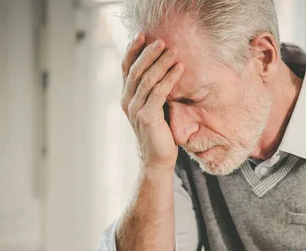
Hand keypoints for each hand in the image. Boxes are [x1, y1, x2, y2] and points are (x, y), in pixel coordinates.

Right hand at [121, 34, 183, 168]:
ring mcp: (136, 110)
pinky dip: (169, 78)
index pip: (126, 68)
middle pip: (136, 70)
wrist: (158, 160)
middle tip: (162, 41)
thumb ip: (152, 91)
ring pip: (147, 79)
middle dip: (149, 53)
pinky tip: (179, 69)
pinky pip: (158, 92)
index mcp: (127, 97)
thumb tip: (162, 69)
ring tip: (174, 52)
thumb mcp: (153, 108)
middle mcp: (128, 101)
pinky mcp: (148, 117)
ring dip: (161, 63)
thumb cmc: (159, 133)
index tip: (142, 35)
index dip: (132, 50)